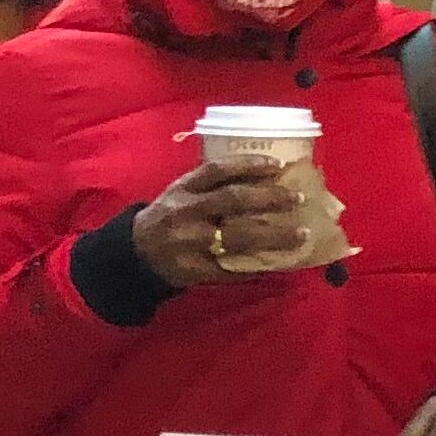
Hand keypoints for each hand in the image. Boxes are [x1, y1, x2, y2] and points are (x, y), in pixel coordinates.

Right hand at [130, 159, 312, 289]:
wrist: (134, 253)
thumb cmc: (168, 216)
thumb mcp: (181, 192)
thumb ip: (212, 184)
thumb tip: (264, 176)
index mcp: (184, 189)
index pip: (217, 170)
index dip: (248, 165)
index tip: (277, 166)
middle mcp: (187, 212)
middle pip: (232, 201)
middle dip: (269, 198)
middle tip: (298, 198)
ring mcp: (190, 243)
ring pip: (237, 237)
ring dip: (273, 236)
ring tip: (301, 233)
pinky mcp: (194, 269)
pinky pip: (230, 269)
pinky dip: (255, 267)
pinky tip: (277, 264)